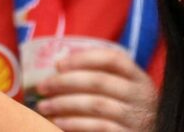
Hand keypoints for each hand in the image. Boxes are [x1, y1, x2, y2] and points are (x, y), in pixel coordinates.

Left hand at [35, 44, 157, 131]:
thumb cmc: (129, 113)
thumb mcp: (125, 92)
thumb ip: (103, 78)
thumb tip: (61, 65)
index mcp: (139, 78)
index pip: (113, 59)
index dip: (83, 58)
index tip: (58, 64)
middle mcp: (140, 95)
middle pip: (99, 81)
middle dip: (66, 82)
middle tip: (43, 86)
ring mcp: (135, 118)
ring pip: (96, 105)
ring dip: (65, 104)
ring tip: (44, 106)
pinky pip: (97, 127)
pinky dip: (74, 124)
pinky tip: (58, 123)